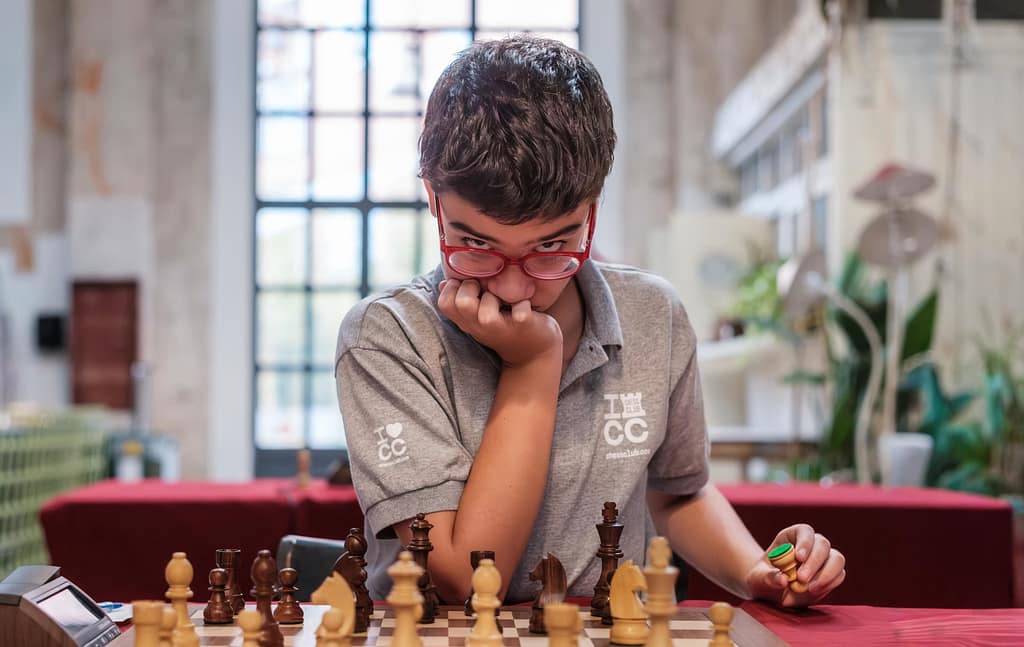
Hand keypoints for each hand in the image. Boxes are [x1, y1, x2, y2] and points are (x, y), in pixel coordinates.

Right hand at [437, 279, 562, 367]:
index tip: (468, 285)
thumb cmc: (505, 326)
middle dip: (474, 286)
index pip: (444, 303)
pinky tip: (526, 304)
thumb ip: (462, 299)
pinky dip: (524, 302)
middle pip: (462, 303)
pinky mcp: (522, 325)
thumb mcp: (479, 315)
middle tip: (485, 288)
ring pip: (488, 308)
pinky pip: (520, 309)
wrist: (534, 354)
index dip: (453, 288)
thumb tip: (443, 283)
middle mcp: (480, 327)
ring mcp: (500, 328)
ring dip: (497, 296)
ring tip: (505, 298)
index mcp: (467, 322)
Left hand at [746, 524, 845, 606]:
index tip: (799, 557)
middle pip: (822, 544)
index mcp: (791, 536)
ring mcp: (823, 559)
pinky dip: (830, 583)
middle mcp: (810, 545)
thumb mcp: (757, 580)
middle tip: (802, 579)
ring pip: (837, 559)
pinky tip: (815, 592)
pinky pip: (839, 575)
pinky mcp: (830, 575)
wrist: (771, 592)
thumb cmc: (762, 581)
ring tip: (810, 589)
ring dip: (827, 574)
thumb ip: (768, 578)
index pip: (804, 531)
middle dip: (814, 562)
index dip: (805, 542)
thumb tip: (783, 579)